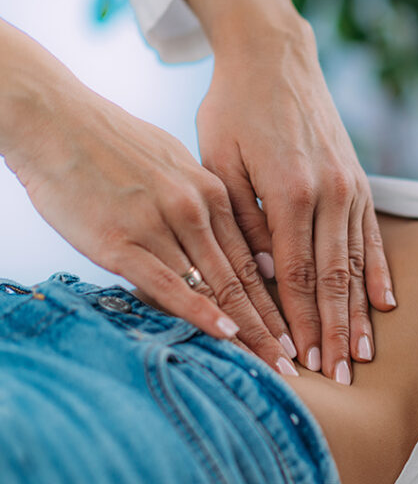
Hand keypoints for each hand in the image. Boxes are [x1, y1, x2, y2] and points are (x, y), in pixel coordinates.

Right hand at [5, 84, 295, 373]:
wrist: (53, 118)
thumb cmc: (111, 144)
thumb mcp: (173, 165)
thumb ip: (201, 203)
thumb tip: (221, 240)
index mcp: (212, 192)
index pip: (254, 258)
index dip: (280, 299)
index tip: (300, 331)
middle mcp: (194, 209)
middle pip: (244, 278)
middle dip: (274, 325)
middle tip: (299, 362)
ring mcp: (160, 225)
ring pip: (215, 286)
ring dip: (248, 330)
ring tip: (274, 365)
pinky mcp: (121, 241)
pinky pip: (169, 284)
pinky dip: (200, 311)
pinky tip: (226, 334)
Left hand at [185, 0, 395, 382]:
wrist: (274, 57)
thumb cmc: (233, 108)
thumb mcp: (220, 161)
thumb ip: (243, 222)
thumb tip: (262, 278)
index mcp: (289, 192)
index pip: (294, 275)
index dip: (298, 323)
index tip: (299, 363)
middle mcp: (328, 194)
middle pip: (332, 279)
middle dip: (333, 333)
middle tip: (338, 378)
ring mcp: (349, 188)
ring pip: (356, 264)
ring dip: (358, 313)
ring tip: (361, 355)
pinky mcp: (358, 181)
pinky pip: (372, 236)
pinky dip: (378, 273)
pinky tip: (384, 305)